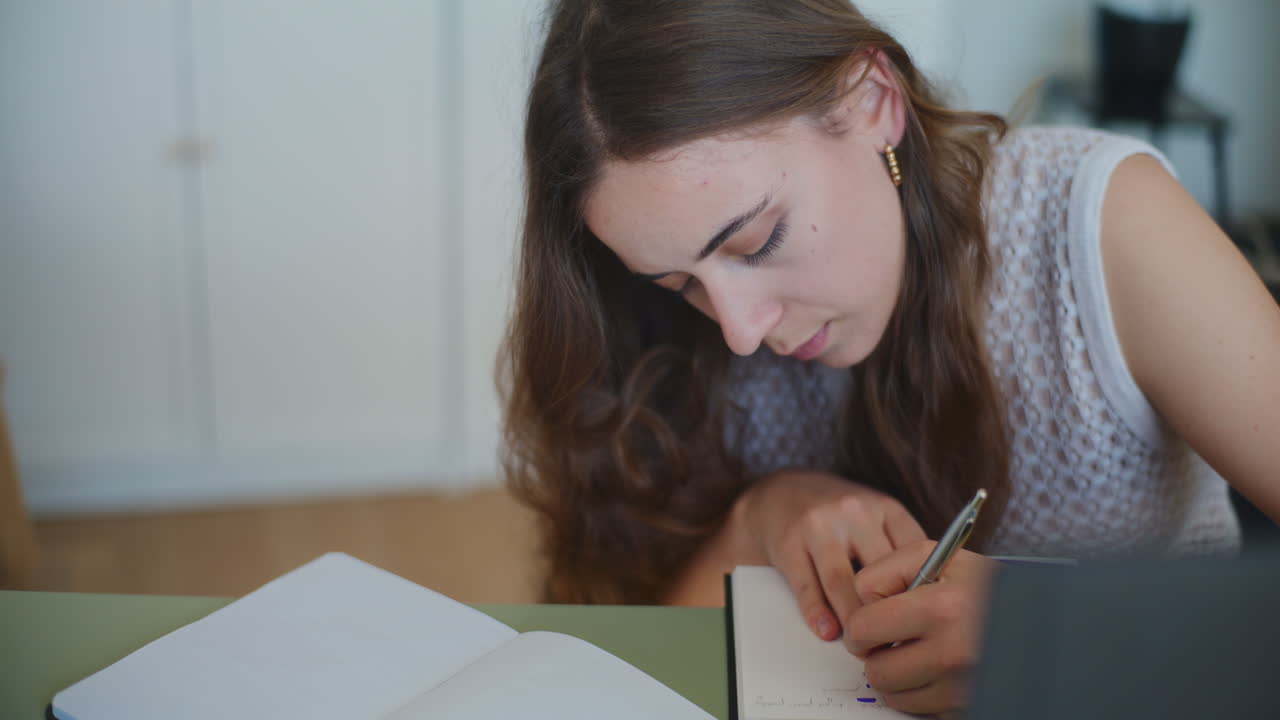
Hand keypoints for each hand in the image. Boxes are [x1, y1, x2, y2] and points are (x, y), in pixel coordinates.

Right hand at [738, 470, 925, 642]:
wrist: (781, 492)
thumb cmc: (838, 516)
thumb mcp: (876, 518)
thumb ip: (898, 550)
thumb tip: (920, 602)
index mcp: (885, 508)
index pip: (916, 555)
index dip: (921, 593)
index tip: (921, 622)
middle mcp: (854, 512)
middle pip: (880, 573)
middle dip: (886, 613)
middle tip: (892, 643)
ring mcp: (819, 526)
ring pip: (843, 584)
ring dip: (852, 621)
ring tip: (859, 643)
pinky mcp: (789, 542)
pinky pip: (807, 586)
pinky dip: (818, 614)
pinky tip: (827, 631)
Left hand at [846, 541, 997, 714]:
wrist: (1039, 622)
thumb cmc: (989, 587)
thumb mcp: (944, 558)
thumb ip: (891, 569)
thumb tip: (859, 599)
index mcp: (943, 610)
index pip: (863, 627)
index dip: (863, 619)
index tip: (876, 615)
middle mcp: (954, 654)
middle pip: (874, 670)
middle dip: (877, 652)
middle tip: (891, 638)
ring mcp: (962, 688)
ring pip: (893, 695)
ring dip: (897, 675)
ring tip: (918, 651)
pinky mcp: (965, 708)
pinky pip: (919, 709)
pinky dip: (921, 693)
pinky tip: (937, 670)